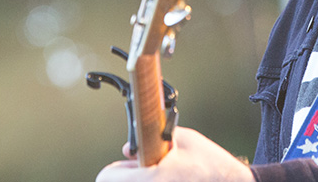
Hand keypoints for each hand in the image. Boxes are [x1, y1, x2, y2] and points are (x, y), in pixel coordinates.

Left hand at [96, 127, 254, 181]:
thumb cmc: (210, 163)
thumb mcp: (183, 140)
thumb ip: (151, 139)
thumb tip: (128, 150)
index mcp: (152, 178)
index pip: (107, 177)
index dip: (116, 170)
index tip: (127, 166)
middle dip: (125, 179)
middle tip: (143, 171)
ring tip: (162, 178)